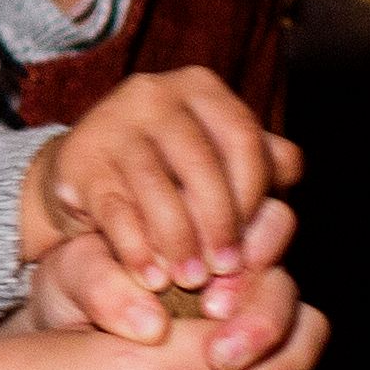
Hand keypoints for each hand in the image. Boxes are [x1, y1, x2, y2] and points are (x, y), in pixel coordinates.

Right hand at [23, 71, 292, 292]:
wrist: (85, 176)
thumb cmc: (171, 173)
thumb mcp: (220, 160)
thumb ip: (263, 162)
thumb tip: (289, 171)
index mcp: (201, 88)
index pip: (243, 139)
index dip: (253, 197)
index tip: (254, 241)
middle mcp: (155, 92)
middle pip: (201, 164)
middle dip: (217, 225)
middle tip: (224, 272)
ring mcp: (112, 120)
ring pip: (157, 188)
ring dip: (179, 243)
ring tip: (190, 281)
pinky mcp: (80, 158)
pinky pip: (115, 209)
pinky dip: (137, 250)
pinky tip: (152, 278)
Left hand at [24, 217, 322, 369]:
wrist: (50, 365)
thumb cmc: (65, 301)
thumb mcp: (69, 277)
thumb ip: (101, 280)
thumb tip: (151, 324)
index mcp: (211, 239)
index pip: (267, 227)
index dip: (255, 256)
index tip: (210, 300)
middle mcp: (244, 288)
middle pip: (290, 295)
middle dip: (266, 325)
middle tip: (224, 359)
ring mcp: (256, 343)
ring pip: (303, 347)